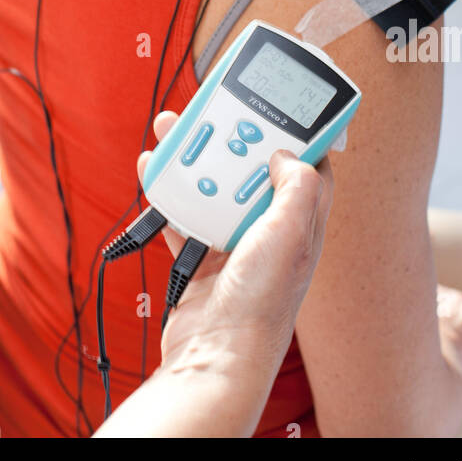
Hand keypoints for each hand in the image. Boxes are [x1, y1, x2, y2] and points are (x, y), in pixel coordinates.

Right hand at [137, 113, 333, 377]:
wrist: (215, 356)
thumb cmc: (259, 304)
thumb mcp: (290, 236)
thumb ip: (297, 188)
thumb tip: (287, 153)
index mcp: (301, 224)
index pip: (307, 166)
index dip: (292, 133)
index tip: (273, 104)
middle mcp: (270, 231)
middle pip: (250, 169)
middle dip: (229, 136)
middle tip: (209, 108)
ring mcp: (235, 244)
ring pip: (214, 186)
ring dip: (192, 157)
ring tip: (170, 130)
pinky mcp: (202, 255)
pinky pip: (184, 213)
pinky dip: (168, 191)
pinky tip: (155, 171)